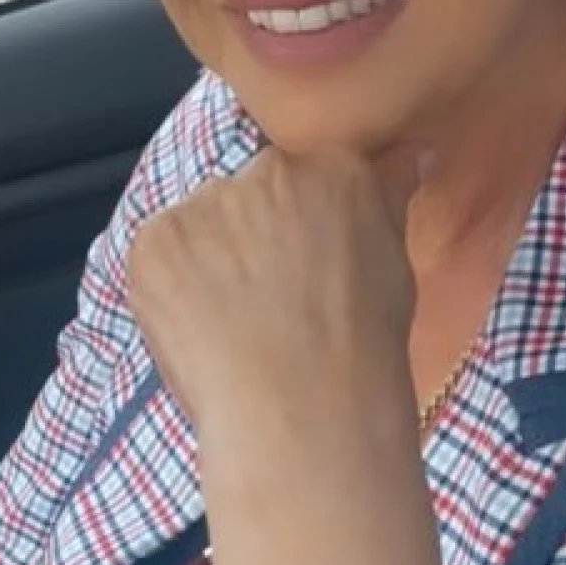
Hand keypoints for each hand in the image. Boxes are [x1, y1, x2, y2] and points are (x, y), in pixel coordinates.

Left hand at [126, 144, 445, 564]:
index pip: (309, 169)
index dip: (303, 218)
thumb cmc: (363, 349)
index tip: (306, 258)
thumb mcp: (395, 263)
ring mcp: (204, 204)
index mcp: (334, 167)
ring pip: (202, 222)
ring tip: (237, 325)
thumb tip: (410, 153)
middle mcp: (266, 170)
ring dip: (211, 259)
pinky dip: (173, 289)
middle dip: (254, 234)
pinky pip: (162, 254)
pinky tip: (204, 331)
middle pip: (250, 190)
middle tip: (270, 299)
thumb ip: (388, 197)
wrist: (303, 411)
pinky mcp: (154, 242)